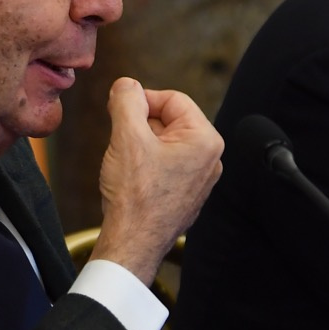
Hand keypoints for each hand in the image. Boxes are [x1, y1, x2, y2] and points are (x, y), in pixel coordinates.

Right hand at [92, 77, 222, 282]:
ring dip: (139, 146)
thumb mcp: (126, 136)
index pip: (172, 99)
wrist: (132, 243)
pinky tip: (131, 181)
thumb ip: (126, 100)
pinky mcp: (185, 194)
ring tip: (126, 166)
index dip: (141, 100)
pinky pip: (164, 165)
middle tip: (121, 142)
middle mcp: (209, 159)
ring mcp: (198, 179)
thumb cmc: (135, 197)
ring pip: (163, 143)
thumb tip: (126, 85)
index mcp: (205, 140)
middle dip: (139, 126)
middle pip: (168, 121)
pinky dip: (144, 166)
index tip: (119, 110)